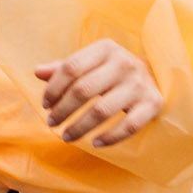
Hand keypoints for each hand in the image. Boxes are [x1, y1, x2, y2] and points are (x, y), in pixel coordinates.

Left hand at [35, 40, 164, 147]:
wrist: (155, 75)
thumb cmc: (111, 70)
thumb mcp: (90, 63)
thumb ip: (64, 68)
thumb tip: (37, 72)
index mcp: (105, 48)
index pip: (71, 67)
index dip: (54, 88)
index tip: (45, 105)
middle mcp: (124, 63)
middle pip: (84, 90)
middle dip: (63, 110)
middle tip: (51, 123)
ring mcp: (140, 84)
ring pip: (103, 111)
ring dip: (80, 127)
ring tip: (66, 136)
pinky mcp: (153, 103)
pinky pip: (129, 126)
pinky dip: (110, 138)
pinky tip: (95, 143)